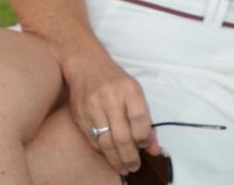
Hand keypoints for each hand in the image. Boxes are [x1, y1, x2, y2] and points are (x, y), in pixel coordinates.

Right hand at [62, 50, 159, 175]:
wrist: (86, 65)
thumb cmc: (116, 81)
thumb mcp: (135, 93)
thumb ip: (146, 121)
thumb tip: (154, 149)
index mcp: (129, 89)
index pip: (140, 118)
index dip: (144, 137)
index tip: (145, 146)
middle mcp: (110, 97)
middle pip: (122, 136)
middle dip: (130, 157)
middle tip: (134, 166)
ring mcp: (93, 107)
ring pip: (106, 142)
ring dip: (116, 159)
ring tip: (123, 167)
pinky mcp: (80, 115)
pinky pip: (93, 140)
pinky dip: (103, 151)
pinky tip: (109, 155)